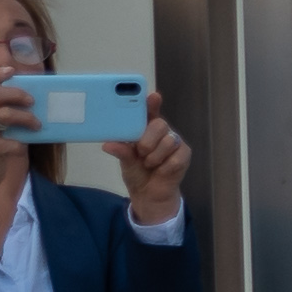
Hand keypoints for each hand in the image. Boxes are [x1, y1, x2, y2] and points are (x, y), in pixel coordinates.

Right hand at [0, 84, 35, 226]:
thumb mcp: (2, 125)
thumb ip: (14, 112)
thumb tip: (43, 102)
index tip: (13, 70)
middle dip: (15, 94)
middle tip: (32, 101)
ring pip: (2, 116)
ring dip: (24, 118)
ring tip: (37, 125)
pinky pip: (7, 144)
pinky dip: (19, 145)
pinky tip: (22, 147)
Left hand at [109, 111, 190, 229]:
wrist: (149, 195)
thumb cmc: (137, 172)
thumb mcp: (125, 162)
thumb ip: (121, 151)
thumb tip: (108, 144)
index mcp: (145, 128)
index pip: (149, 111)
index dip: (151, 102)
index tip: (153, 96)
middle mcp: (161, 132)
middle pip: (160, 124)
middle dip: (148, 140)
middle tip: (141, 152)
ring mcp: (175, 142)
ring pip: (169, 141)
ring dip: (155, 156)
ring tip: (149, 164)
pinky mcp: (184, 155)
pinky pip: (176, 157)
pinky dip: (165, 167)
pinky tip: (161, 171)